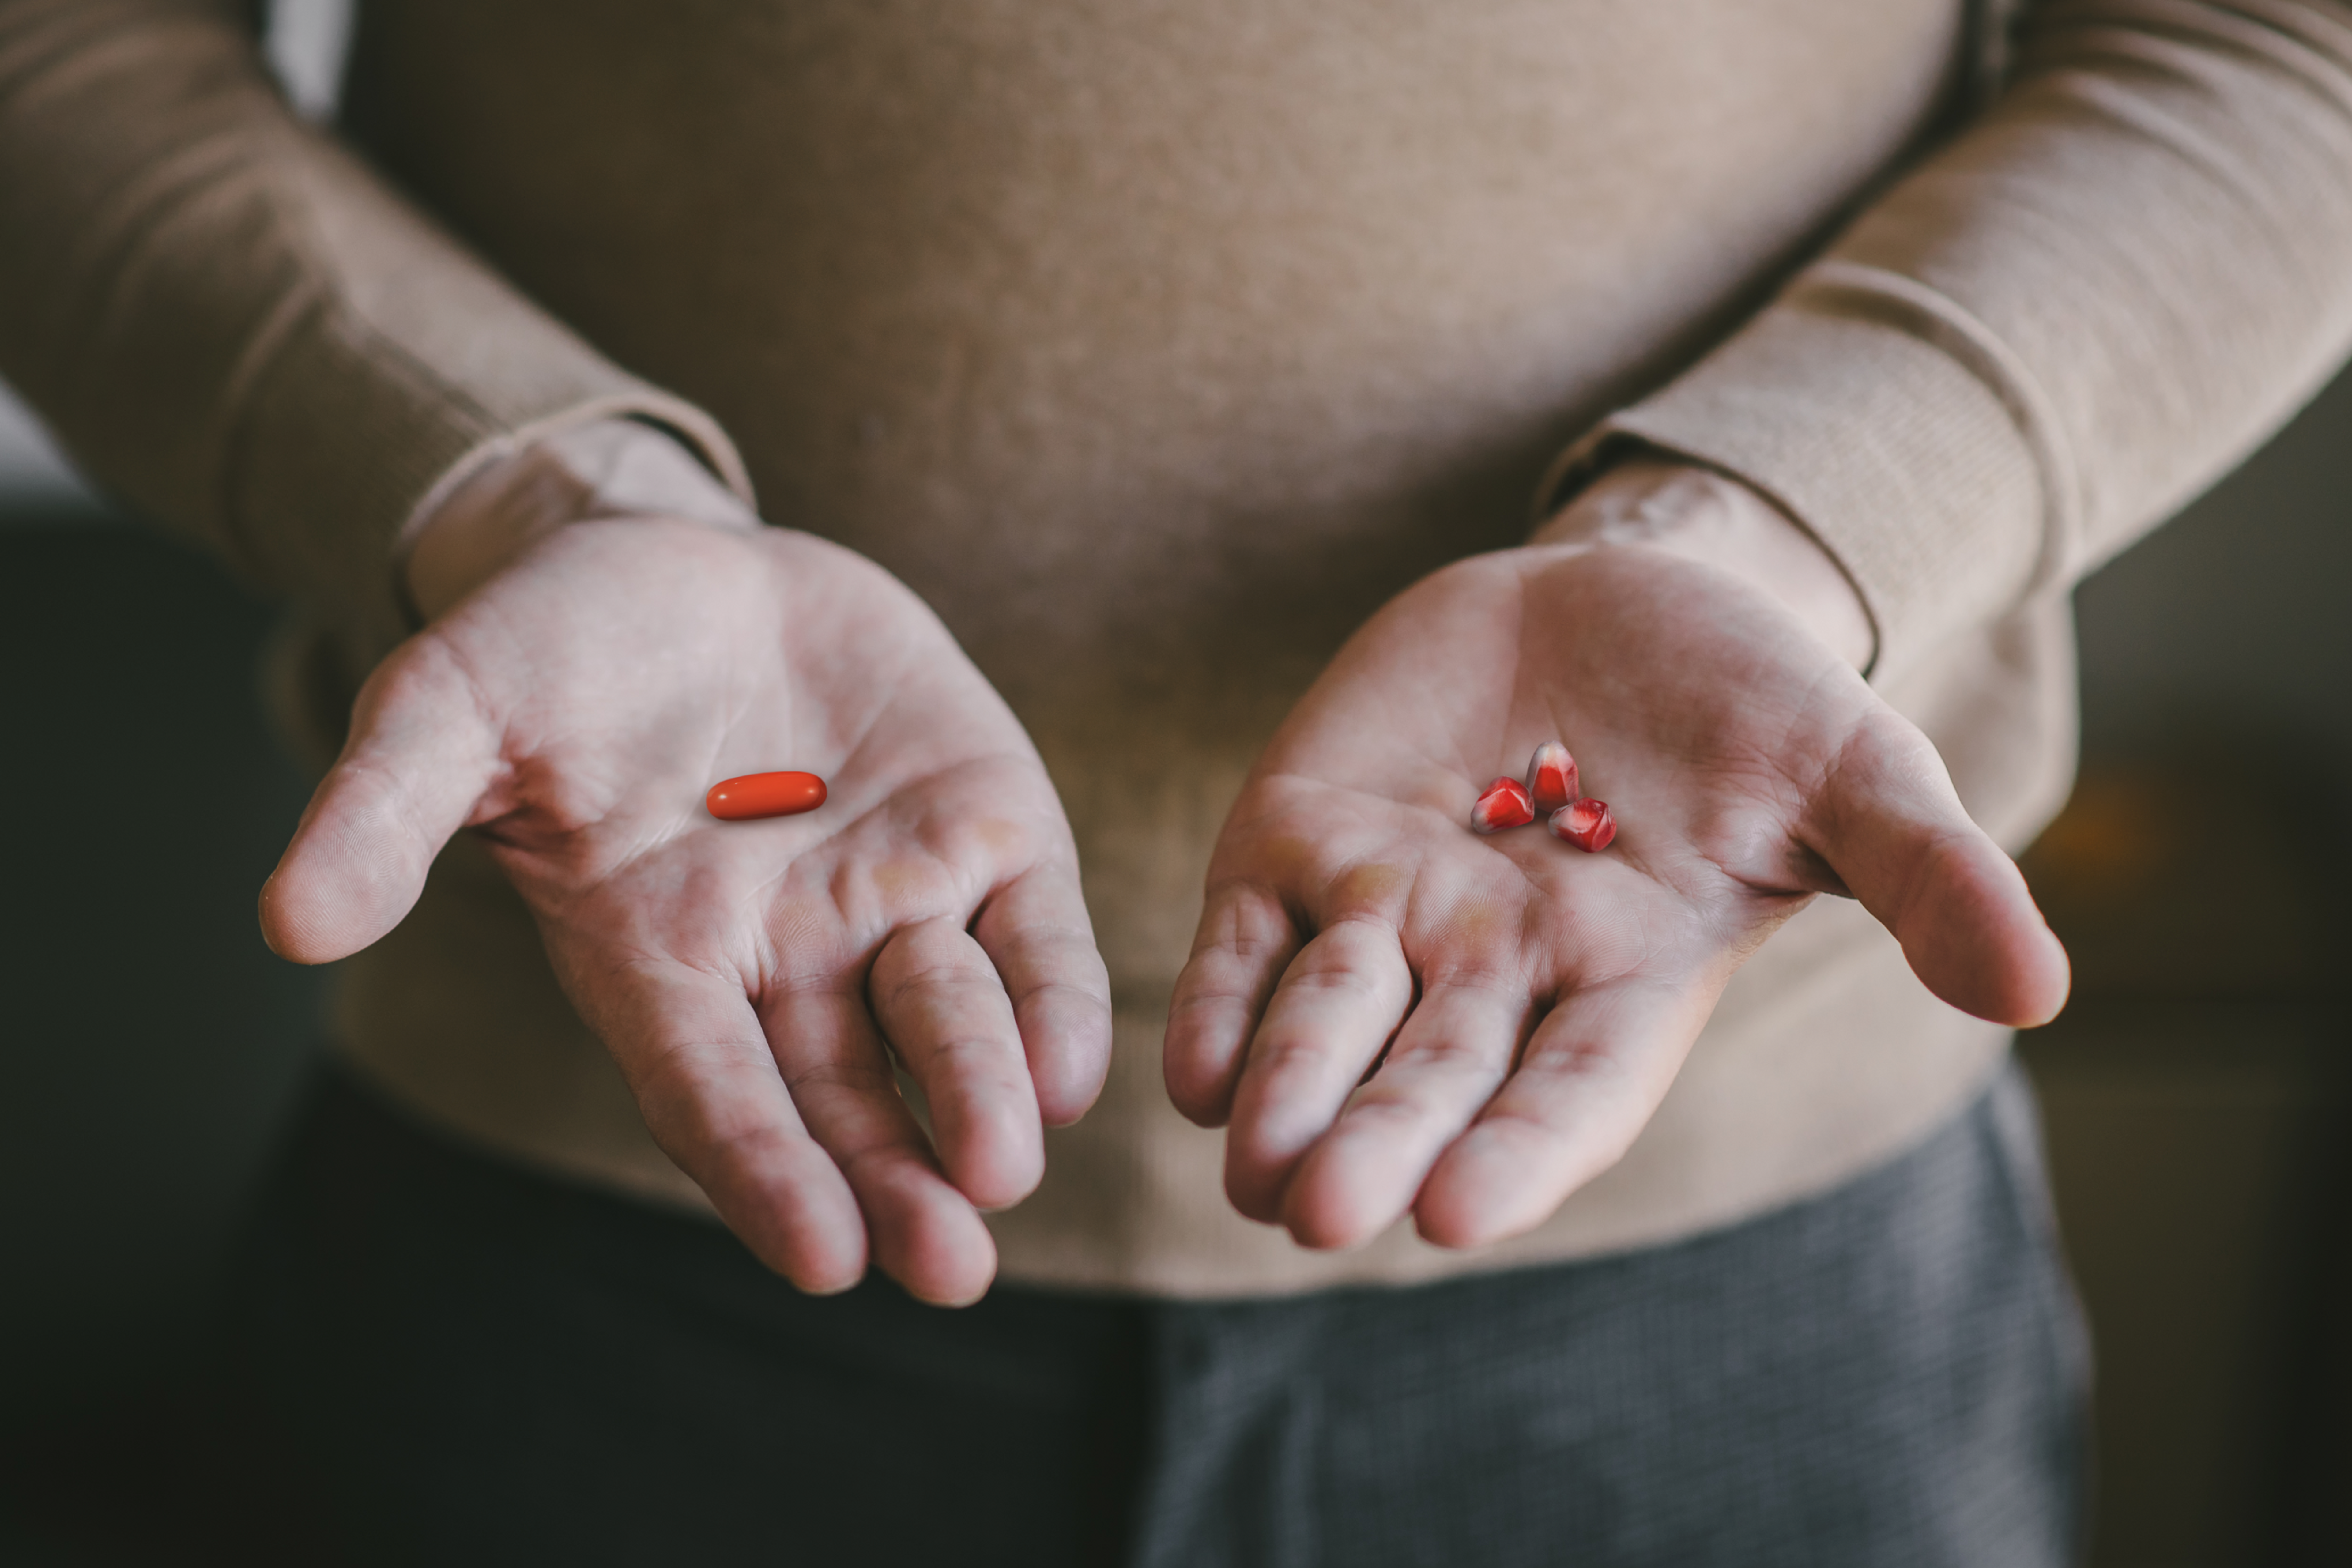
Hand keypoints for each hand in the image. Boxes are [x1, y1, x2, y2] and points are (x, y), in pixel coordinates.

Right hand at [260, 429, 1111, 1304]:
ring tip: (1005, 1176)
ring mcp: (896, 897)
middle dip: (897, 1182)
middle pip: (849, 1099)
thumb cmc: (551, 654)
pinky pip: (1033, 935)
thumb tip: (285, 920)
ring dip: (984, 1102)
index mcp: (663, 958)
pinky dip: (1055, 1001)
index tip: (818, 1256)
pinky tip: (1080, 1071)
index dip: (763, 1170)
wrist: (680, 568)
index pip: (716, 1094)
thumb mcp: (451, 710)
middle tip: (946, 1265)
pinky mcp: (985, 829)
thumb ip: (383, 812)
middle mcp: (790, 957)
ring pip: (952, 1026)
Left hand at [1163, 461, 2067, 1251]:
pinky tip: (1189, 1067)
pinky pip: (1247, 948)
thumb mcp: (1854, 771)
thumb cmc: (1751, 700)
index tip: (1461, 1211)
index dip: (1520, 1155)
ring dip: (1285, 1097)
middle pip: (1427, 1084)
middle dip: (1378, 1147)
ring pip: (1322, 1029)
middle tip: (1321, 1214)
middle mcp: (1492, 974)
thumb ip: (1927, 879)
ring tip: (1252, 1167)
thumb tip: (2043, 990)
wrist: (1621, 599)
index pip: (1567, 1096)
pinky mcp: (1302, 842)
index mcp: (1618, 984)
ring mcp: (1388, 913)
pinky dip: (1219, 1006)